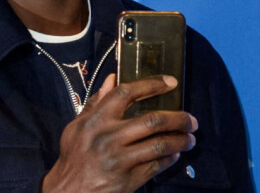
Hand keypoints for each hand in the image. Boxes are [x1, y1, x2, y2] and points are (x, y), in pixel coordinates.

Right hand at [41, 74, 196, 192]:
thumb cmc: (74, 155)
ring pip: (159, 145)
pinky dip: (170, 158)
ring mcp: (120, 159)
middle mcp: (110, 136)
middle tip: (191, 119)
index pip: (126, 93)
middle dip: (178, 118)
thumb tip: (112, 78)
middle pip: (152, 121)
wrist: (68, 191)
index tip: (169, 81)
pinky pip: (156, 166)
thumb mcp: (78, 124)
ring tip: (190, 137)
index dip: (151, 84)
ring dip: (180, 140)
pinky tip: (175, 154)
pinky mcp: (128, 180)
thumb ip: (97, 101)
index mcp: (97, 119)